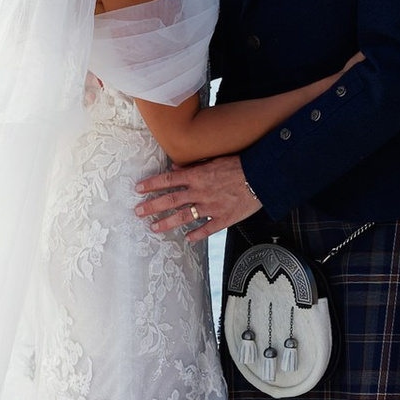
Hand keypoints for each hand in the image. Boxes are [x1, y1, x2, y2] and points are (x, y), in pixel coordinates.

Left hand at [134, 156, 257, 246]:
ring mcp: (211, 207)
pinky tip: (187, 238)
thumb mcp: (214, 160)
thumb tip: (174, 169)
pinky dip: (196, 235)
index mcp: (198, 176)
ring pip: (184, 216)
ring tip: (154, 227)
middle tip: (138, 212)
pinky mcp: (224, 218)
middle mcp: (200, 192)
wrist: (262, 177)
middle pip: (170, 200)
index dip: (151, 184)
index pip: (168, 180)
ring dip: (167, 222)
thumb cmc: (239, 165)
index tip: (138, 188)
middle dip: (152, 206)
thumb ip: (193, 167)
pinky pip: (207, 229)